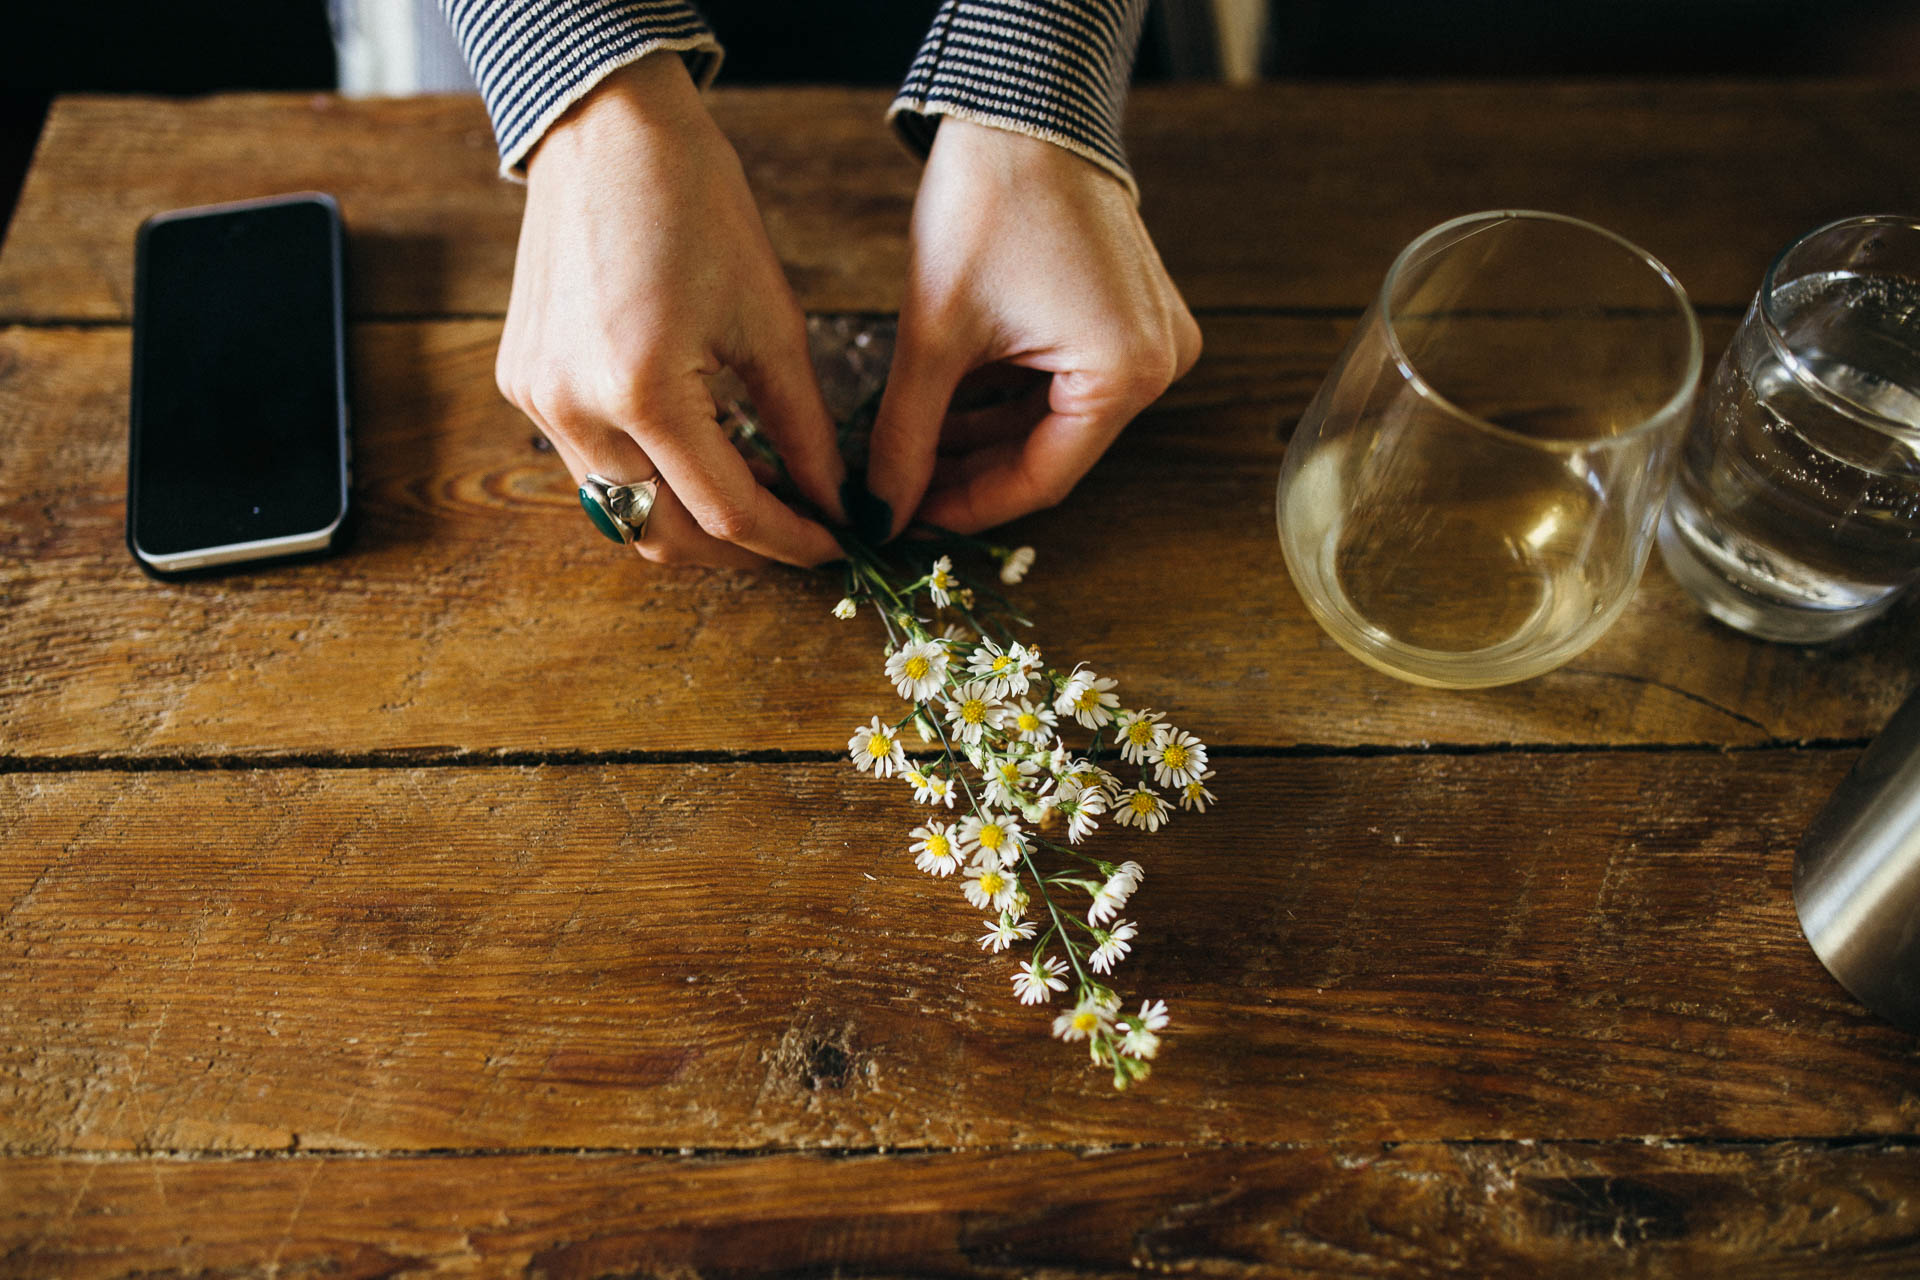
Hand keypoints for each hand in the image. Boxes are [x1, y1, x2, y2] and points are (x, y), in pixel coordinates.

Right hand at [498, 55, 843, 567]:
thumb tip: (835, 502)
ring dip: (690, 517)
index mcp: (643, 390)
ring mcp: (537, 400)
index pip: (727, 512)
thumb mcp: (771, 322)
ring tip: (756, 491)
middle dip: (737, 549)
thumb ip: (804, 429)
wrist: (604, 129)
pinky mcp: (523, 384)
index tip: (836, 543)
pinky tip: (700, 451)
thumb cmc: (695, 203)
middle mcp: (574, 408)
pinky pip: (591, 465)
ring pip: (621, 511)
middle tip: (798, 529)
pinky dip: (649, 477)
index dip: (791, 540)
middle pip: (663, 535)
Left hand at [866, 119, 1201, 536]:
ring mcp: (1152, 339)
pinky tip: (947, 407)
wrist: (1023, 108)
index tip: (905, 521)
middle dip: (970, 471)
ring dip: (983, 436)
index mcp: (1125, 375)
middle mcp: (1157, 366)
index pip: (1040, 479)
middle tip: (899, 490)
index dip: (967, 508)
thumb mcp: (934, 333)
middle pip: (1050, 452)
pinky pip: (1066, 382)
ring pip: (1054, 420)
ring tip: (910, 446)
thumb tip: (877, 509)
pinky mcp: (1132, 316)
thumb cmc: (988, 204)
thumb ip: (905, 435)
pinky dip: (1007, 398)